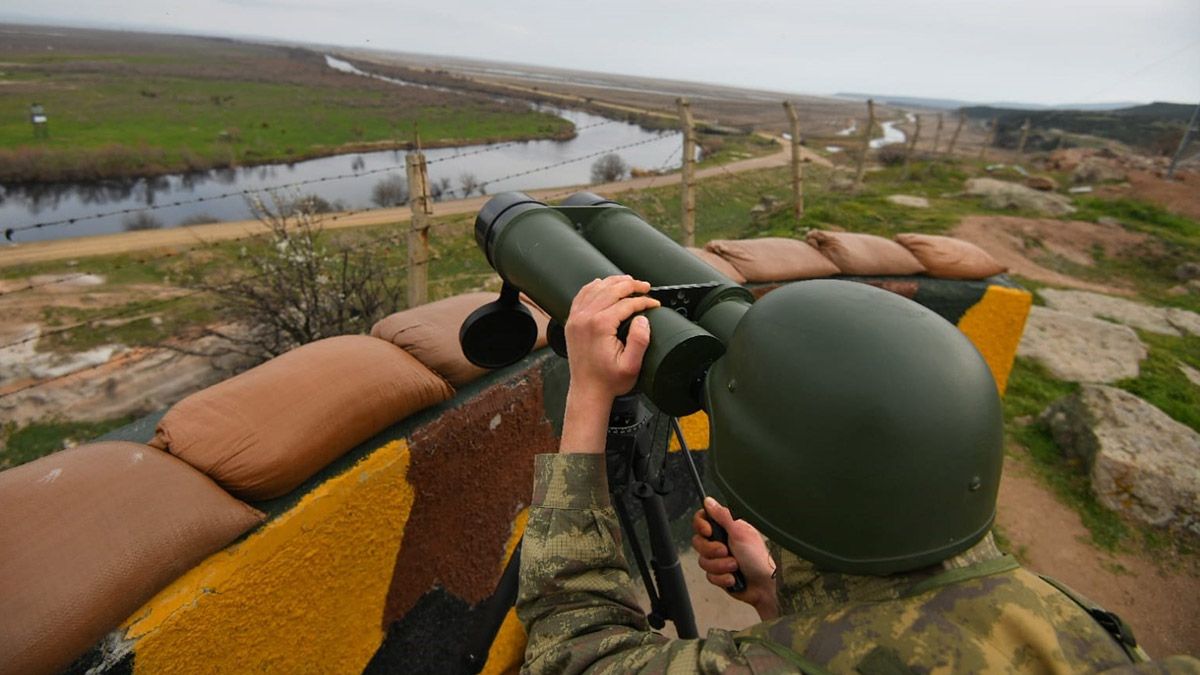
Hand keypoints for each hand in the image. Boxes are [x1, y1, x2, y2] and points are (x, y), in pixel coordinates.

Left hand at [558, 276, 659, 453]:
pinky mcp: (572, 322)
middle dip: (631, 285)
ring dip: (614, 282)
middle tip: (645, 286)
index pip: (626, 303)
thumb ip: (640, 341)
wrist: (588, 391)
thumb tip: (643, 318)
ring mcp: (576, 319)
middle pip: (611, 290)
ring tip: (629, 281)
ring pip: (596, 289)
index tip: (654, 303)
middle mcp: (585, 318)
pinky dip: (593, 287)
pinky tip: (602, 284)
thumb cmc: (609, 381)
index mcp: (600, 326)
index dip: (644, 301)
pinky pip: (581, 296)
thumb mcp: (632, 366)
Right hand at [692, 497, 778, 619]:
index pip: (703, 520)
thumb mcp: (740, 532)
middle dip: (712, 550)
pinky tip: (734, 578)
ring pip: (703, 561)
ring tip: (735, 567)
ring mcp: (720, 559)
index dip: (701, 526)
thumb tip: (709, 501)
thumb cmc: (758, 558)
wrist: (764, 586)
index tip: (708, 532)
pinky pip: (709, 576)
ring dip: (720, 566)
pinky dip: (722, 578)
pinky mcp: (719, 574)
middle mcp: (722, 542)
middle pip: (698, 542)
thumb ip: (722, 516)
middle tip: (726, 551)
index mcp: (727, 528)